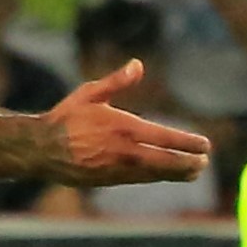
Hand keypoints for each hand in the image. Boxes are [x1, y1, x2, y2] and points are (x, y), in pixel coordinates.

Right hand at [41, 60, 212, 185]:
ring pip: (154, 174)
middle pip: (165, 161)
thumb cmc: (66, 118)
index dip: (187, 143)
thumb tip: (138, 64)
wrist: (40, 149)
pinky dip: (156, 177)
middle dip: (187, 163)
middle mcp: (124, 152)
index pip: (165, 137)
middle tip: (204, 163)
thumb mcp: (89, 93)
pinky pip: (139, 180)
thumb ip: (116, 82)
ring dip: (176, 174)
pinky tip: (165, 175)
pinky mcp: (109, 181)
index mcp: (123, 127)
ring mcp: (117, 170)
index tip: (205, 145)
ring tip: (193, 172)